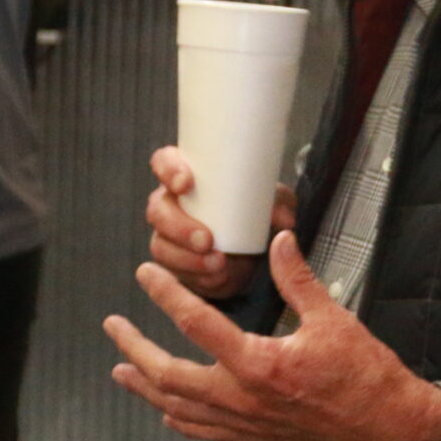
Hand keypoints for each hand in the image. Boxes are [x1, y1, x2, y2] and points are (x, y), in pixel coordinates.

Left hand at [105, 232, 440, 440]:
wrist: (387, 426)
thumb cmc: (364, 373)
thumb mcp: (333, 318)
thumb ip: (298, 278)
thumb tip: (278, 240)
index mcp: (259, 364)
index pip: (197, 323)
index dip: (166, 294)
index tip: (145, 274)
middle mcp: (244, 399)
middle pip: (169, 375)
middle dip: (135, 349)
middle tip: (112, 326)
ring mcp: (246, 424)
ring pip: (178, 409)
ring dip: (145, 388)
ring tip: (120, 370)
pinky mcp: (255, 438)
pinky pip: (204, 431)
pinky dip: (178, 418)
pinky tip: (166, 411)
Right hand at [145, 145, 295, 301]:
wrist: (254, 252)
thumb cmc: (255, 213)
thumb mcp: (273, 202)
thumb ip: (279, 203)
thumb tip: (283, 218)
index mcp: (189, 177)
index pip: (164, 162)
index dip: (168, 169)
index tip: (186, 183)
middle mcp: (171, 204)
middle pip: (158, 210)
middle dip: (179, 226)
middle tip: (207, 239)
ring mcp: (168, 236)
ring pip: (162, 245)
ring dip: (187, 258)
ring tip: (218, 264)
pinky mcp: (173, 265)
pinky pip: (173, 273)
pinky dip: (196, 277)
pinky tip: (217, 278)